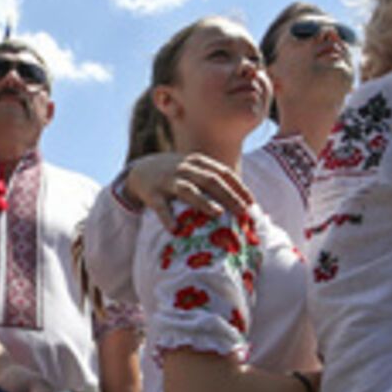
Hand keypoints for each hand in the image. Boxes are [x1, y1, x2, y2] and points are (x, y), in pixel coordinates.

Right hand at [125, 152, 252, 231]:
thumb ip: (213, 180)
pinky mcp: (152, 193)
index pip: (223, 173)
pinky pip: (160, 207)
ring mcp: (167, 180)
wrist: (140, 170)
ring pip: (188, 190)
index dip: (239, 187)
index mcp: (198, 162)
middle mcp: (184, 168)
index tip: (251, 203)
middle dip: (229, 196)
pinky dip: (167, 218)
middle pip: (211, 181)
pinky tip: (175, 229)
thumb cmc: (175, 174)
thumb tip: (241, 202)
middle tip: (243, 212)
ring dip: (204, 202)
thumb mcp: (194, 170)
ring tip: (218, 213)